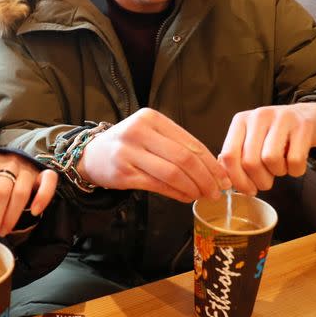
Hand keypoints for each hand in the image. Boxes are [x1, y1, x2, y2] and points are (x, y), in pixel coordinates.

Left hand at [0, 151, 58, 243]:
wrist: (17, 160)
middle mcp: (8, 162)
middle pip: (0, 192)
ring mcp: (27, 166)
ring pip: (20, 193)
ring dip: (11, 217)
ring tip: (3, 231)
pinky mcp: (43, 171)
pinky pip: (47, 183)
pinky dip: (42, 198)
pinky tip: (34, 212)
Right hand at [77, 108, 230, 202]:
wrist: (91, 155)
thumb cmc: (128, 145)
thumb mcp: (150, 134)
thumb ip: (177, 145)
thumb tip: (213, 169)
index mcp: (151, 118)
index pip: (190, 142)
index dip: (211, 163)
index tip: (224, 178)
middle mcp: (138, 132)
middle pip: (184, 159)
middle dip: (206, 178)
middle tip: (217, 192)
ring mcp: (128, 153)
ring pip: (172, 173)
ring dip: (193, 188)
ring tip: (203, 196)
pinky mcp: (123, 173)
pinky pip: (158, 186)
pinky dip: (177, 193)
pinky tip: (185, 197)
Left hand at [218, 102, 315, 194]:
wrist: (310, 117)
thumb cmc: (275, 135)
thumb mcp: (252, 140)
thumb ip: (237, 157)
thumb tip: (227, 182)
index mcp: (241, 121)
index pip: (229, 155)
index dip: (236, 179)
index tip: (247, 190)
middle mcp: (259, 116)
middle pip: (250, 161)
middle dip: (258, 181)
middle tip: (265, 183)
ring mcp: (282, 118)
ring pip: (271, 159)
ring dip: (277, 173)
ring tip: (280, 168)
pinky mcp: (303, 125)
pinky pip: (295, 160)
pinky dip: (295, 170)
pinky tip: (294, 164)